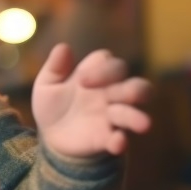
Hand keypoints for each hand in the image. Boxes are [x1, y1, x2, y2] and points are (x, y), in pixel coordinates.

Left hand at [32, 44, 150, 158]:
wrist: (50, 137)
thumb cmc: (53, 105)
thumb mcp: (47, 85)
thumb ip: (55, 67)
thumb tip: (63, 46)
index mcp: (98, 76)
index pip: (113, 64)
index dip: (103, 69)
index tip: (81, 81)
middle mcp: (112, 95)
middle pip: (137, 86)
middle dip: (134, 89)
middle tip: (115, 95)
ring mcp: (112, 118)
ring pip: (135, 112)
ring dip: (136, 116)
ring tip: (143, 124)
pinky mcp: (108, 139)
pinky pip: (121, 140)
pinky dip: (120, 141)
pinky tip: (116, 142)